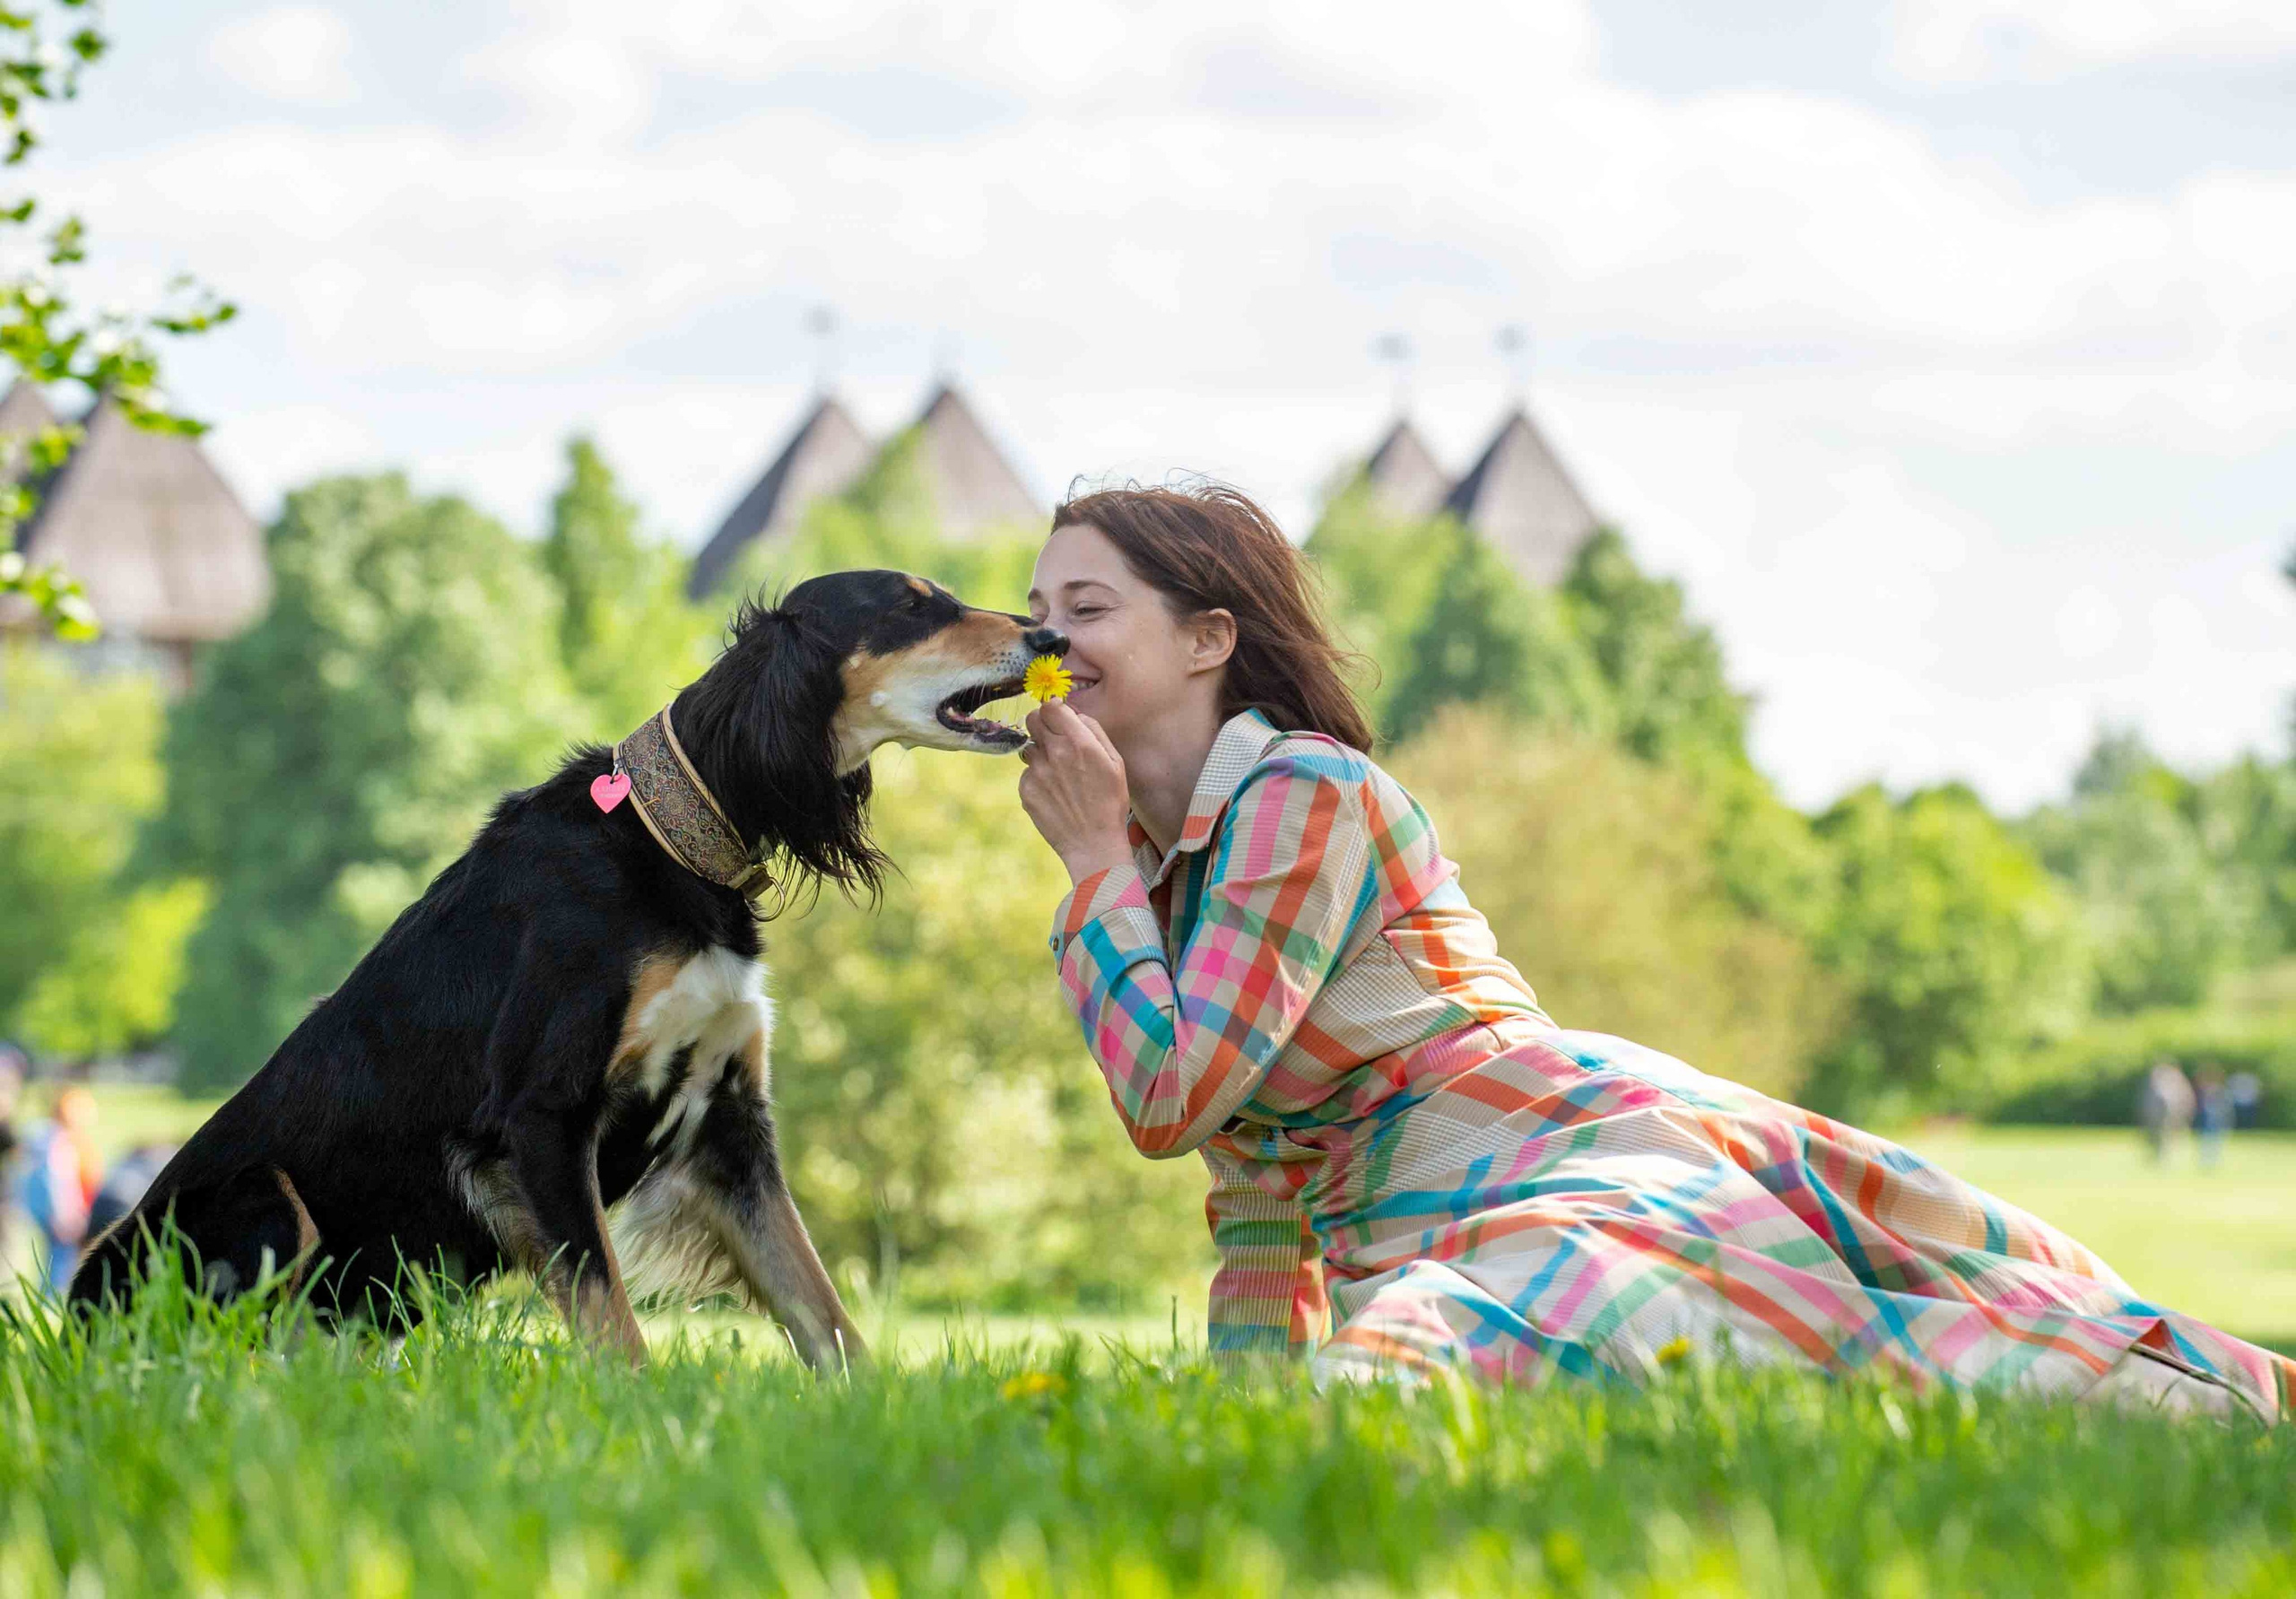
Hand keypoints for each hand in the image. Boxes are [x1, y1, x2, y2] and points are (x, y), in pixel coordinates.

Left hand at [1018, 700, 1133, 883]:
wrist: (1094, 844)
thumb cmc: (1110, 802)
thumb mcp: (1115, 762)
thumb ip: (1093, 730)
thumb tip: (1072, 712)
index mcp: (1080, 743)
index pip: (1051, 706)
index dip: (1054, 709)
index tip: (1059, 717)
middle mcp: (1055, 753)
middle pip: (1032, 719)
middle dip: (1043, 725)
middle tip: (1055, 740)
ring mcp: (1037, 772)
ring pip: (1029, 747)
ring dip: (1042, 754)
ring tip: (1060, 775)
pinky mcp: (1026, 789)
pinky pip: (1027, 772)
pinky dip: (1038, 778)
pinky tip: (1056, 794)